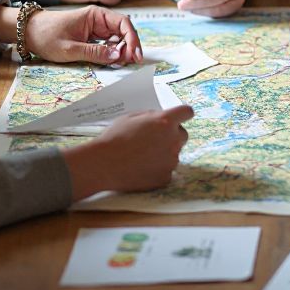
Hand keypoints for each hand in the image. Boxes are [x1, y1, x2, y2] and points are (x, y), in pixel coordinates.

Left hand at [0, 5, 144, 65]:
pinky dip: (113, 52)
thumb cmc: (46, 36)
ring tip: (123, 64)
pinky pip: (108, 43)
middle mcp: (98, 19)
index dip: (132, 39)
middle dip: (130, 46)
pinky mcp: (91, 36)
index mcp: (96, 15)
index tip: (134, 55)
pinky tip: (113, 61)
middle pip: (123, 31)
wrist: (27, 32)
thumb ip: (95, 53)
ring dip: (122, 50)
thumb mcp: (70, 49)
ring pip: (117, 38)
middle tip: (131, 63)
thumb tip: (119, 56)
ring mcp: (95, 28)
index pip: (123, 23)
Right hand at [63, 105, 193, 198]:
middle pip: (183, 135)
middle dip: (172, 135)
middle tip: (154, 140)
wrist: (103, 164)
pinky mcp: (165, 178)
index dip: (183, 114)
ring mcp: (171, 160)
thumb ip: (151, 116)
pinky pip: (167, 171)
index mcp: (166, 121)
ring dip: (164, 153)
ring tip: (142, 157)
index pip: (187, 112)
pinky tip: (142, 169)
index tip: (178, 118)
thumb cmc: (114, 137)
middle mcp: (173, 140)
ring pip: (174, 154)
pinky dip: (158, 170)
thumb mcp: (132, 117)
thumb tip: (161, 118)